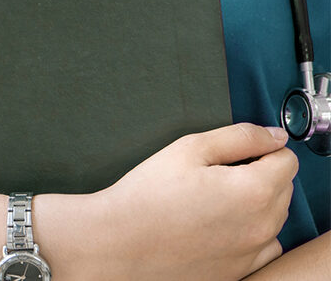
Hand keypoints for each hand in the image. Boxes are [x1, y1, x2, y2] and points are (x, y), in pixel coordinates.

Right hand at [56, 123, 297, 280]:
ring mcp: (251, 253)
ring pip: (273, 219)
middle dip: (260, 176)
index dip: (263, 150)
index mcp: (253, 190)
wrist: (115, 243)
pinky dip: (248, 235)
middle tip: (215, 176)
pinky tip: (216, 228)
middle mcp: (261, 226)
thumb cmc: (145, 197)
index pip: (287, 160)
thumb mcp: (188, 149)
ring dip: (256, 206)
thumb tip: (273, 136)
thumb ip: (239, 137)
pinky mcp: (238, 271)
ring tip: (212, 203)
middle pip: (283, 189)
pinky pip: (261, 248)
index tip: (238, 154)